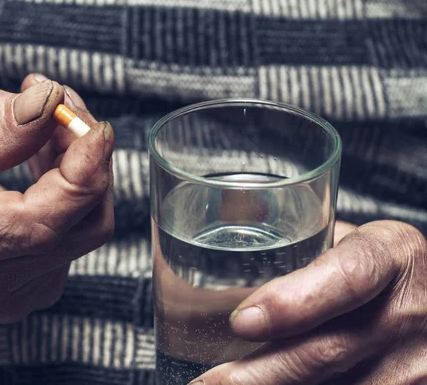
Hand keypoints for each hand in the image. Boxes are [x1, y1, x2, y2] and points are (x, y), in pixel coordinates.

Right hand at [0, 74, 113, 322]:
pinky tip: (45, 160)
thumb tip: (50, 107)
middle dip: (87, 160)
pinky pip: (75, 237)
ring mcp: (6, 296)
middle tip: (62, 107)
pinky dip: (74, 192)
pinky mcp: (26, 288)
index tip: (98, 129)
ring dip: (83, 171)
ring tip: (47, 124)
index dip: (81, 174)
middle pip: (76, 228)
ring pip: (84, 231)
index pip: (37, 224)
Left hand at [190, 221, 426, 383]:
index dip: (293, 303)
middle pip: (325, 352)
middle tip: (207, 381)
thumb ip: (307, 252)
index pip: (347, 278)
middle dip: (256, 374)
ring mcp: (416, 364)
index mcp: (393, 255)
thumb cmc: (382, 268)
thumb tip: (227, 258)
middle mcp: (410, 312)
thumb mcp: (357, 241)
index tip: (241, 321)